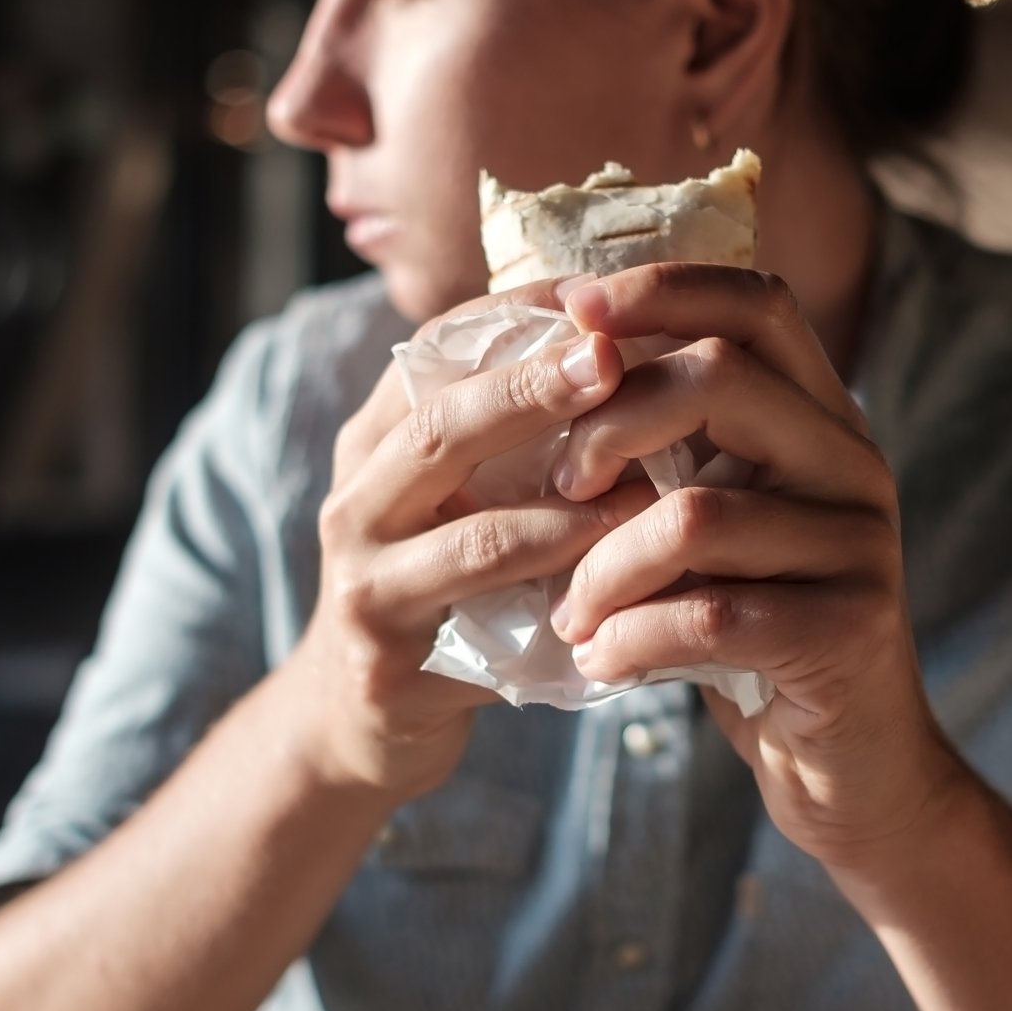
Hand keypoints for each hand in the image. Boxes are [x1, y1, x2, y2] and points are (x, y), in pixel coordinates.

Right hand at [288, 276, 657, 801]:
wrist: (357, 721)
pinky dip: (563, 594)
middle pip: (441, 424)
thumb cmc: (439, 588)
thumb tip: (621, 340)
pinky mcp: (392, 662)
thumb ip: (510, 435)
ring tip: (654, 482)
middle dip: (533, 387)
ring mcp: (367, 583)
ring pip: (476, 531)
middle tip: (614, 357)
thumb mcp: (455, 498)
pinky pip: (492, 623)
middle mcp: (357, 500)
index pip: (437, 347)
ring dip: (573, 505)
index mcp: (374, 442)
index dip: (516, 310)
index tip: (601, 289)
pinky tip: (623, 579)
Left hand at [547, 263, 968, 868]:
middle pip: (722, 377)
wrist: (846, 768)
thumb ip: (668, 452)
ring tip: (570, 615)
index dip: (660, 288)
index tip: (571, 311)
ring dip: (603, 568)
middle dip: (610, 423)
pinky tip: (602, 662)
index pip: (754, 303)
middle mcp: (853, 463)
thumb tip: (547, 371)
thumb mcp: (711, 527)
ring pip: (697, 514)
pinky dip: (633, 640)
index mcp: (820, 419)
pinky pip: (712, 617)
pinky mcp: (850, 632)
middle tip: (556, 487)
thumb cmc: (750, 636)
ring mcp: (861, 546)